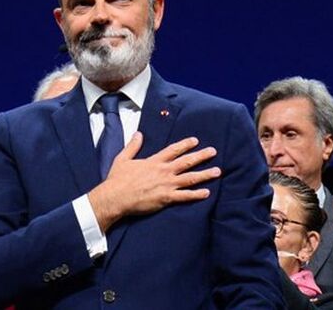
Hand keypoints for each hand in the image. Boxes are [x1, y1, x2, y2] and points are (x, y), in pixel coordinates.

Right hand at [88, 133, 220, 231]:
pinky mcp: (166, 198)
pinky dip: (196, 194)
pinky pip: (185, 196)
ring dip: (205, 174)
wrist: (116, 197)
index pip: (173, 150)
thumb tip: (138, 134)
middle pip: (186, 161)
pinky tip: (207, 193)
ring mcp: (166, 185)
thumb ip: (133, 146)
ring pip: (190, 178)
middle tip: (213, 152)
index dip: (185, 144)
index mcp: (154, 161)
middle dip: (201, 156)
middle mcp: (163, 171)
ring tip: (217, 171)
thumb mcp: (123, 158)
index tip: (195, 141)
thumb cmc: (117, 180)